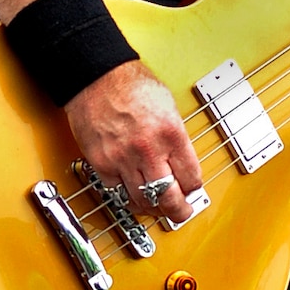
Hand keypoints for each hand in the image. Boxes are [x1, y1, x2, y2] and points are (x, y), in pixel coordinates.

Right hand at [65, 60, 202, 227]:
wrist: (96, 76)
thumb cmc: (130, 84)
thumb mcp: (168, 106)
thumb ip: (176, 137)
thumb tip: (181, 161)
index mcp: (171, 134)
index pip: (191, 178)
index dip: (194, 189)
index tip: (192, 191)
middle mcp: (148, 150)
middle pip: (168, 198)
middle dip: (178, 211)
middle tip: (180, 213)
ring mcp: (123, 159)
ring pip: (142, 201)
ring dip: (152, 208)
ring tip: (156, 206)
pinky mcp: (101, 162)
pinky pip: (116, 191)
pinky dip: (125, 195)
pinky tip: (132, 193)